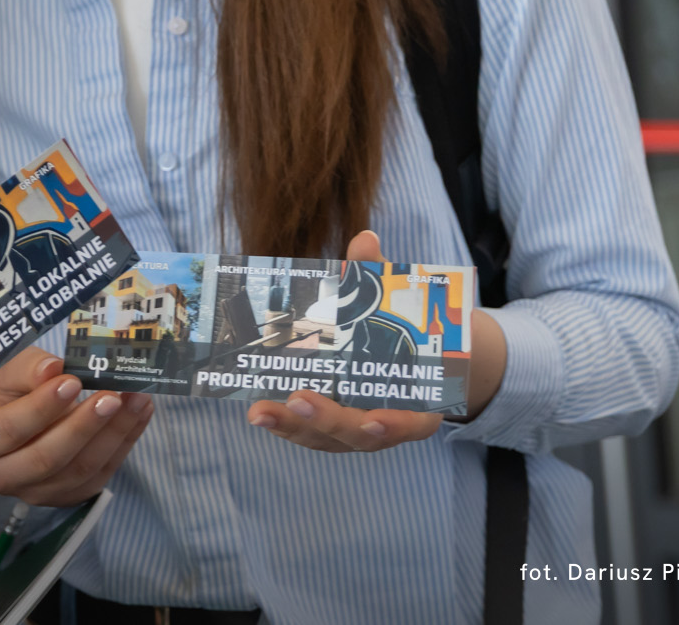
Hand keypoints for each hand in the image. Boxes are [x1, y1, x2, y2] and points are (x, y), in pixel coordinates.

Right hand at [0, 348, 152, 504]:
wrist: (13, 424)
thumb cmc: (8, 394)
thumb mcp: (8, 374)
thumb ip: (28, 369)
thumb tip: (52, 370)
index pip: (9, 429)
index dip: (41, 407)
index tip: (72, 381)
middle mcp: (3, 475)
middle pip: (46, 458)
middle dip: (83, 426)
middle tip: (112, 396)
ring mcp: (36, 492)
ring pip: (79, 470)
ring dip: (113, 434)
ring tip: (137, 400)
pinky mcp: (66, 496)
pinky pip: (99, 476)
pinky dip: (124, 444)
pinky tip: (139, 414)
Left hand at [244, 229, 504, 451]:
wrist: (409, 366)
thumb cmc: (404, 336)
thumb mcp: (398, 308)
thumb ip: (379, 278)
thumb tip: (364, 239)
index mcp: (419, 404)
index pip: (409, 423)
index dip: (393, 425)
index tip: (374, 420)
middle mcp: (386, 425)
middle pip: (357, 435)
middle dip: (327, 420)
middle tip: (297, 400)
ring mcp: (354, 431)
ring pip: (324, 438)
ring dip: (292, 426)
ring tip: (259, 411)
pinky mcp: (327, 429)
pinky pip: (306, 432)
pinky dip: (285, 423)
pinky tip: (259, 411)